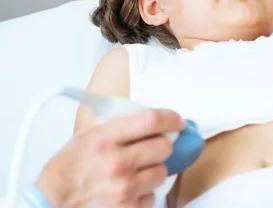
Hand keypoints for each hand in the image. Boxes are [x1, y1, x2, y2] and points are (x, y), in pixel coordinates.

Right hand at [35, 109, 184, 207]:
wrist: (50, 204)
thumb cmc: (68, 169)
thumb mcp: (87, 135)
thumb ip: (119, 124)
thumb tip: (153, 118)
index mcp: (104, 138)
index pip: (151, 120)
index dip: (171, 118)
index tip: (177, 121)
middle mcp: (117, 162)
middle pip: (164, 146)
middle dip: (161, 146)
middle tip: (152, 148)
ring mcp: (124, 188)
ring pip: (162, 172)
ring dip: (153, 171)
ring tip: (135, 172)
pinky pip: (153, 195)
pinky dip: (144, 192)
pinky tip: (128, 190)